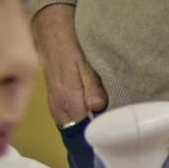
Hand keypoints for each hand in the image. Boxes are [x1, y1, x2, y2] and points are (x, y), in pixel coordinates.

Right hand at [32, 4, 108, 126]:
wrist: (50, 30)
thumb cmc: (69, 43)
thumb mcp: (85, 62)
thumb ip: (92, 87)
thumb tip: (98, 108)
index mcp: (68, 102)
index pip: (86, 134)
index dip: (101, 136)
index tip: (116, 136)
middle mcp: (60, 109)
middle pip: (81, 134)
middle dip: (97, 134)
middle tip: (118, 131)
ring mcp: (56, 107)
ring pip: (76, 127)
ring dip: (91, 126)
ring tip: (111, 122)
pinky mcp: (57, 102)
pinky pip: (72, 119)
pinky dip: (84, 118)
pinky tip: (98, 112)